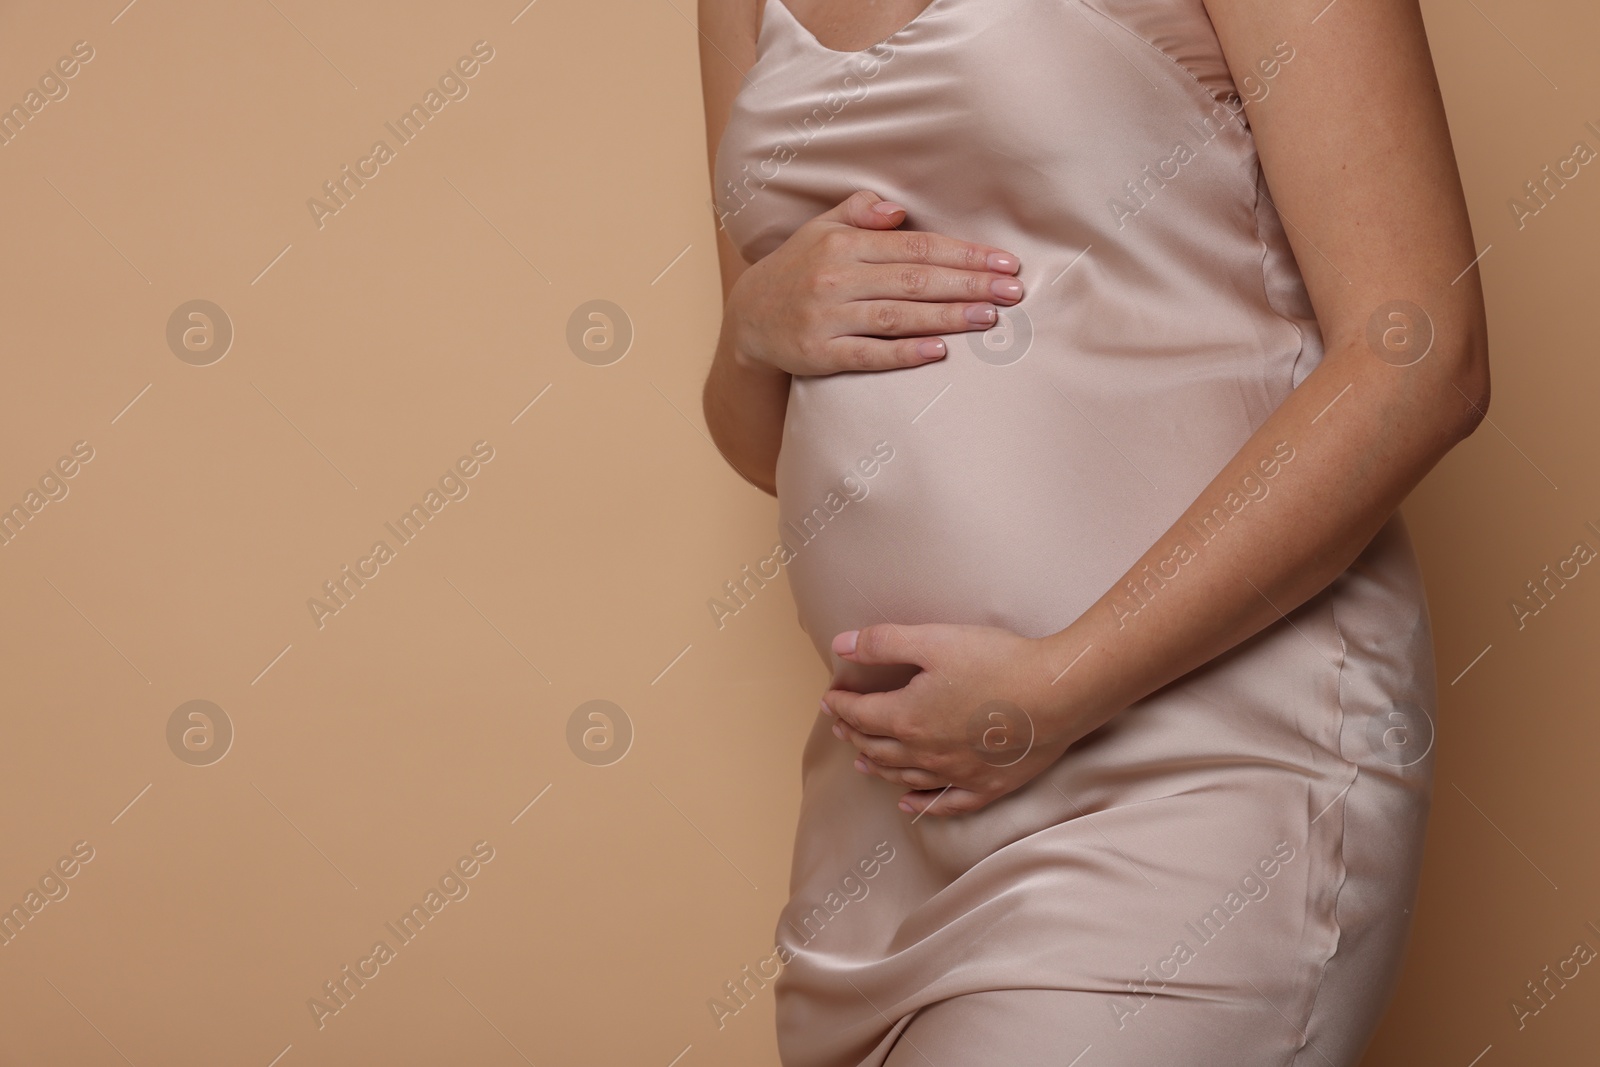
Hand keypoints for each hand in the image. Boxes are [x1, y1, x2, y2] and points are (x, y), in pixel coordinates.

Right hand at [725, 189, 1024, 376]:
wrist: (748, 318)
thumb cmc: (798, 269)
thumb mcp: (822, 229)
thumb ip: (861, 211)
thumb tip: (899, 210)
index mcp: (844, 243)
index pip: (916, 246)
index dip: (963, 253)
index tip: (1002, 261)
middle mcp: (836, 277)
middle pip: (915, 280)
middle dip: (969, 284)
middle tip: (1013, 290)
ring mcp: (827, 318)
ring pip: (898, 316)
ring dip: (947, 316)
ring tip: (989, 316)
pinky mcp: (820, 355)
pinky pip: (869, 354)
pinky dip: (904, 353)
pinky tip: (938, 350)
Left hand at [819, 622, 1103, 815]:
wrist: (1057, 694)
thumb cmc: (998, 662)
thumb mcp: (934, 640)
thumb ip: (883, 642)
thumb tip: (841, 646)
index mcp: (907, 717)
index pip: (860, 715)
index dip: (841, 706)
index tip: (830, 699)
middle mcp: (925, 753)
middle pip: (877, 747)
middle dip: (854, 735)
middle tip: (842, 727)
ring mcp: (955, 773)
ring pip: (904, 776)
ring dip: (879, 768)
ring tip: (862, 762)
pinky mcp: (986, 785)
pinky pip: (944, 802)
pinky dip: (921, 803)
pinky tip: (909, 804)